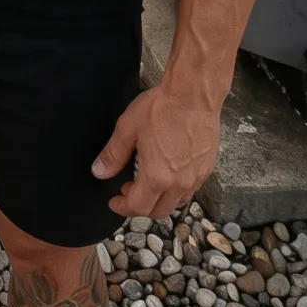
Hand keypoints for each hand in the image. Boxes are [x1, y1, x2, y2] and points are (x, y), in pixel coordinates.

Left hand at [93, 81, 220, 217]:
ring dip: (159, 200)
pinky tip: (167, 173)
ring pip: (176, 203)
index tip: (114, 202)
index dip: (122, 207)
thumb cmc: (160, 109)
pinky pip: (190, 191)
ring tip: (145, 181)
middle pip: (159, 211)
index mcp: (157, 177)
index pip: (138, 207)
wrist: (193, 95)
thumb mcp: (128, 129)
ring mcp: (196, 178)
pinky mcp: (207, 169)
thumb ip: (113, 155)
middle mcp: (179, 184)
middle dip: (140, 207)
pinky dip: (175, 191)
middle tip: (127, 190)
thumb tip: (99, 172)